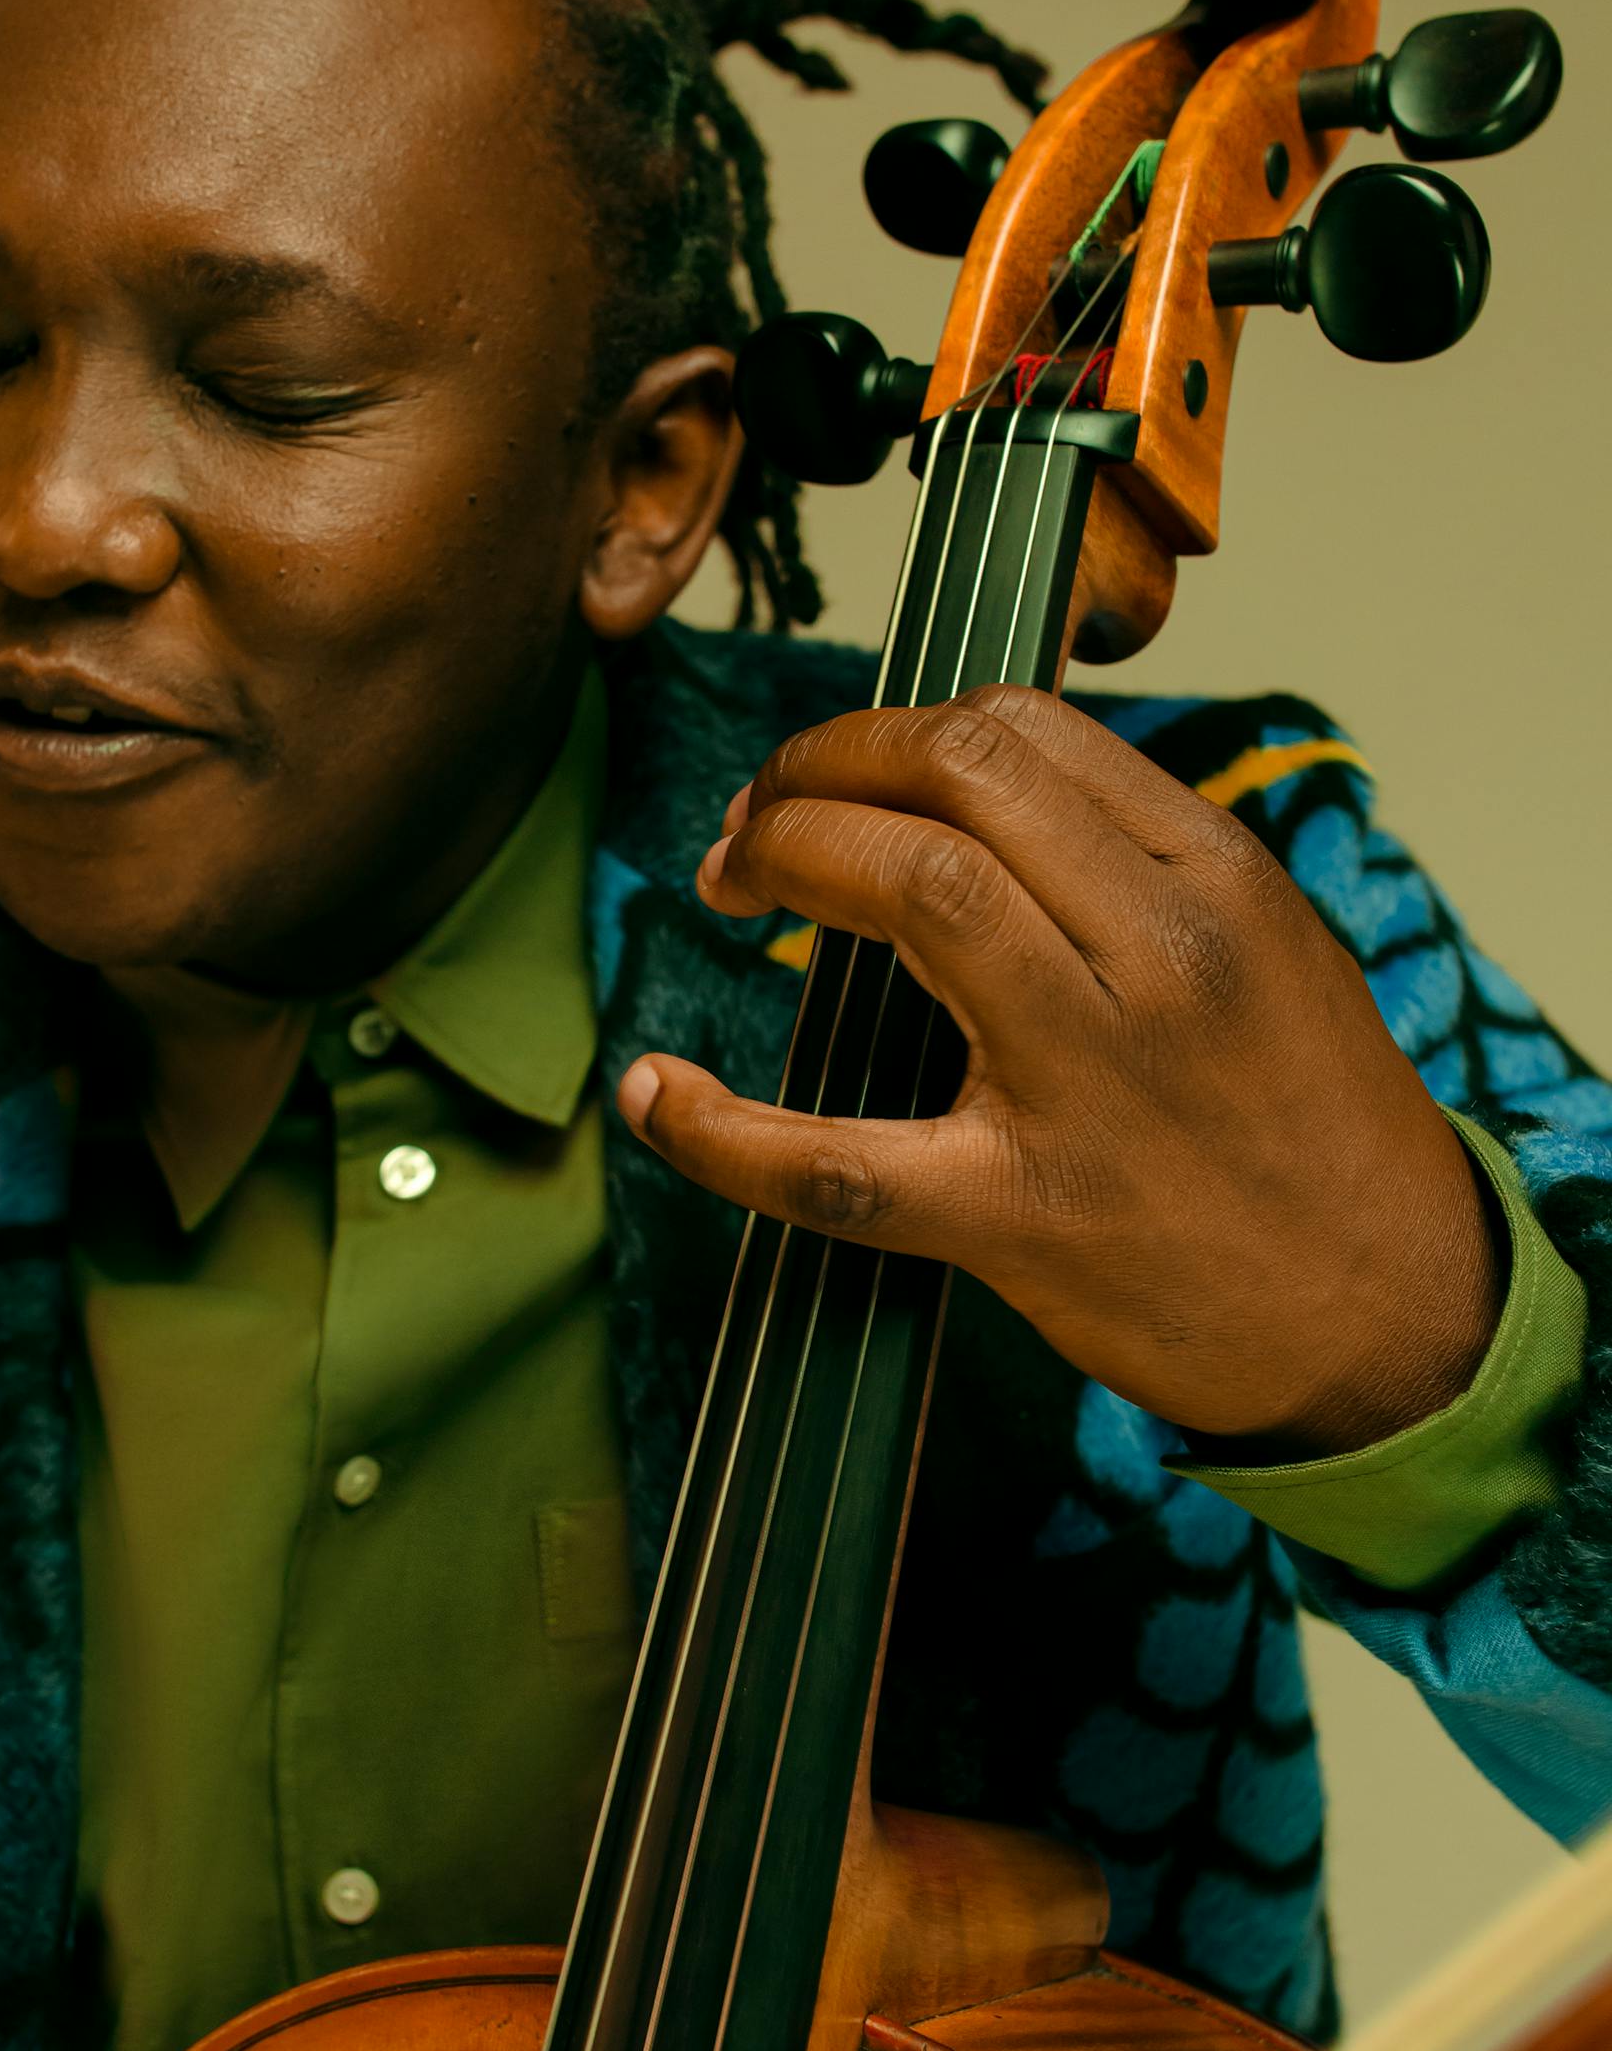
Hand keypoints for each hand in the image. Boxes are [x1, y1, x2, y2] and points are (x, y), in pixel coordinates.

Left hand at [615, 685, 1499, 1454]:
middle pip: (955, 782)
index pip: (1021, 732)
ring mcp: (1089, 1083)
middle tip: (761, 816)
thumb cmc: (1311, 1131)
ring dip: (787, 856)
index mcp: (1217, 879)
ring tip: (732, 880)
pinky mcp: (1022, 1216)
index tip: (838, 770)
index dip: (889, 730)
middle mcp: (1161, 957)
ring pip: (914, 891)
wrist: (1393, 1320)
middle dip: (820, 768)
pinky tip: (657, 1093)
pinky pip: (837, 1165)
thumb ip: (1136, 865)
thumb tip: (971, 795)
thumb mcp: (1267, 949)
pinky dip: (722, 1133)